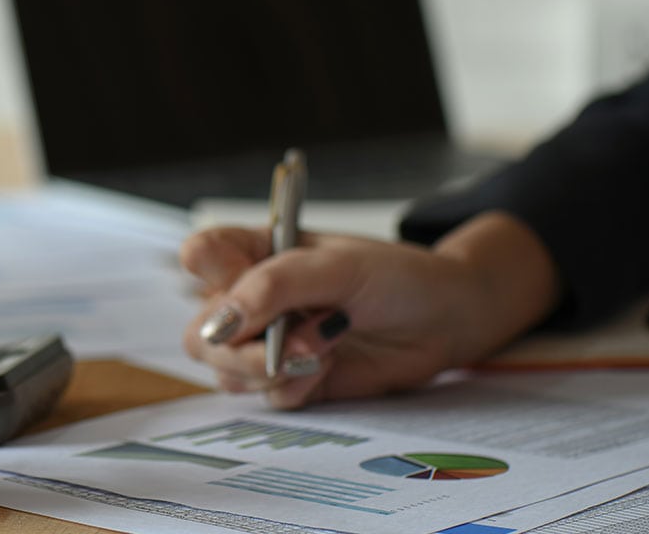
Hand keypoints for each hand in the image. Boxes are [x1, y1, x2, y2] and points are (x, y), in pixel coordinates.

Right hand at [181, 212, 558, 408]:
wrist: (448, 320)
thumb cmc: (397, 275)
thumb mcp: (338, 266)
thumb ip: (275, 286)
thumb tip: (222, 320)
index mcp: (256, 251)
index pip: (201, 255)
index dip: (209, 272)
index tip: (239, 281)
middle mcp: (254, 298)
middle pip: (202, 331)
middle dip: (237, 348)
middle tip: (285, 348)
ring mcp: (270, 342)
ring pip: (227, 371)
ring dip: (272, 368)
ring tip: (325, 350)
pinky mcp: (294, 380)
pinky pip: (267, 396)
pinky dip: (296, 388)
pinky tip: (329, 368)